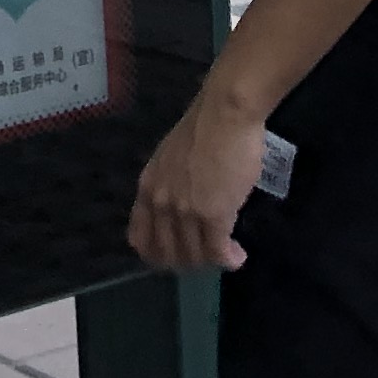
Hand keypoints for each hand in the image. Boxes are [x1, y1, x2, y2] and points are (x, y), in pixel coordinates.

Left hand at [125, 92, 262, 273]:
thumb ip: (169, 185)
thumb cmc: (204, 129)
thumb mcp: (170, 159)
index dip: (156, 255)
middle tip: (206, 256)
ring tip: (224, 254)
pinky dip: (229, 259)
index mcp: (147, 187)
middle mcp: (161, 203)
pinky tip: (237, 257)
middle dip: (188, 262)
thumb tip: (181, 207)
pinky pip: (217, 251)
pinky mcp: (213, 215)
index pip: (140, 238)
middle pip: (167, 252)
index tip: (174, 257)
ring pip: (193, 255)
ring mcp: (185, 211)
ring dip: (210, 261)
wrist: (225, 115)